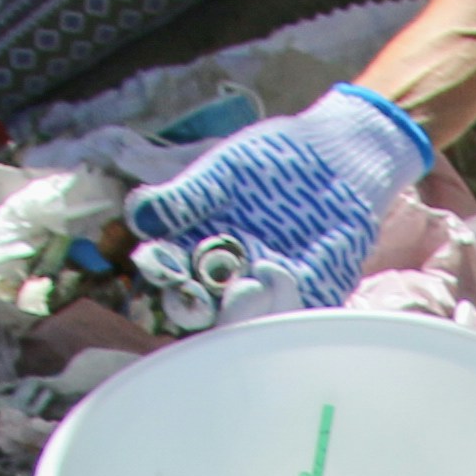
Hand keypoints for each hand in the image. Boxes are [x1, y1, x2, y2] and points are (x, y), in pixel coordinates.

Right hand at [124, 83, 439, 311]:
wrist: (336, 157)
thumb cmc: (273, 158)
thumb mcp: (226, 171)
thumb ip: (189, 196)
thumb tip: (139, 214)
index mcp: (199, 252)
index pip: (172, 273)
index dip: (164, 272)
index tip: (161, 264)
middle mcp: (231, 281)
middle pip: (210, 310)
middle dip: (207, 305)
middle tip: (207, 292)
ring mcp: (272, 293)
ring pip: (253, 319)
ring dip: (249, 309)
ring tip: (251, 280)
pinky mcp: (312, 294)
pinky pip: (298, 311)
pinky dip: (287, 301)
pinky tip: (280, 271)